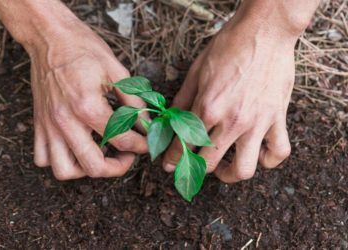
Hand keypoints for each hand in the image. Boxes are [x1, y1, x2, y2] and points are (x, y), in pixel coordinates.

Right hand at [28, 22, 146, 179]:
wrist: (48, 36)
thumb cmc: (81, 48)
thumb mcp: (116, 70)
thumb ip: (134, 102)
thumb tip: (146, 123)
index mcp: (87, 106)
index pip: (121, 140)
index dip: (141, 145)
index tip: (146, 143)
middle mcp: (65, 121)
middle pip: (94, 166)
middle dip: (118, 168)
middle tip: (127, 156)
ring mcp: (49, 126)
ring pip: (63, 170)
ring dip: (85, 170)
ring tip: (99, 155)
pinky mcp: (38, 124)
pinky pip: (43, 158)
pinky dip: (60, 161)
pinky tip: (75, 148)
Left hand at [163, 13, 298, 182]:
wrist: (264, 31)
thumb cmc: (228, 47)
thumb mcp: (197, 72)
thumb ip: (182, 101)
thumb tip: (170, 121)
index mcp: (208, 107)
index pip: (184, 145)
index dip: (173, 160)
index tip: (169, 166)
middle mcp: (233, 120)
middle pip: (210, 163)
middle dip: (196, 170)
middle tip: (193, 166)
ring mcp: (258, 122)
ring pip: (245, 169)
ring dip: (230, 174)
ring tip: (224, 167)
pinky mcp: (278, 118)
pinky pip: (278, 152)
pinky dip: (268, 160)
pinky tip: (257, 154)